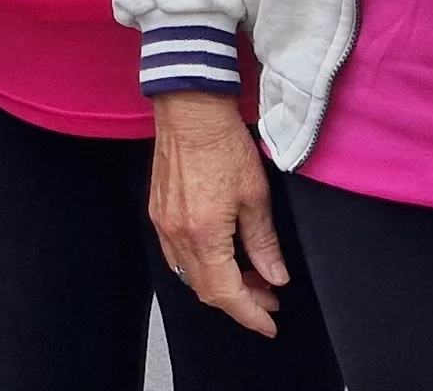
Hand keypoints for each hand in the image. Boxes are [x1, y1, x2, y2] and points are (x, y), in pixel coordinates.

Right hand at [146, 90, 288, 337]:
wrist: (190, 109)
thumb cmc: (223, 144)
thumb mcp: (257, 196)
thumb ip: (264, 243)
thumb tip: (275, 276)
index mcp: (204, 235)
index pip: (227, 293)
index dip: (250, 314)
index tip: (269, 324)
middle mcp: (177, 236)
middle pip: (206, 290)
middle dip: (240, 300)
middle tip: (268, 297)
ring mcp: (162, 225)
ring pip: (190, 275)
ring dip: (220, 283)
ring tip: (251, 276)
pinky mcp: (157, 213)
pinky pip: (177, 256)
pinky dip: (202, 265)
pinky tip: (223, 255)